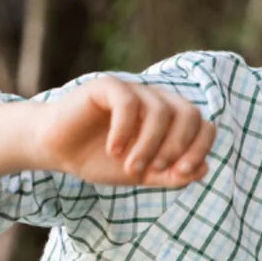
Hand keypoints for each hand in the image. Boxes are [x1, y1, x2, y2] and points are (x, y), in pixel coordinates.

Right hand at [34, 77, 216, 187]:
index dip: (200, 147)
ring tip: (129, 168)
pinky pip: (127, 102)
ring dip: (148, 146)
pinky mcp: (107, 86)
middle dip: (177, 146)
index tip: (184, 171)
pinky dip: (124, 130)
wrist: (58, 150)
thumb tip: (203, 169)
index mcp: (169, 119)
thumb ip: (171, 175)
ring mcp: (133, 90)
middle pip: (188, 113)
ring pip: (159, 111)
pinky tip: (113, 150)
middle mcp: (155, 99)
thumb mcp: (141, 175)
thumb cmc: (100, 159)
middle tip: (156, 170)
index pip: (202, 124)